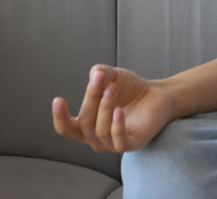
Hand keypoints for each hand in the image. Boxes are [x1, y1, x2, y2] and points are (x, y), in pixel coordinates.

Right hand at [52, 65, 176, 152]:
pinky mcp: (133, 144)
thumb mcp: (113, 77)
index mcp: (86, 126)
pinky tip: (119, 111)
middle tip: (101, 80)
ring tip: (113, 87)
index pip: (66, 129)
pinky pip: (119, 142)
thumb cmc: (130, 88)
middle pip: (85, 124)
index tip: (58, 99)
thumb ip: (101, 74)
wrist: (158, 94)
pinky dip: (117, 127)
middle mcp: (96, 138)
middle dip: (91, 99)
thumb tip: (96, 73)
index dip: (60, 117)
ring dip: (105, 108)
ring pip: (100, 131)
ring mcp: (113, 143)